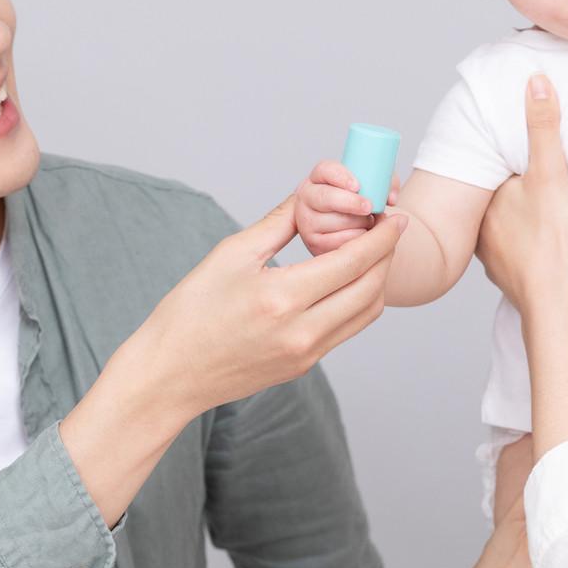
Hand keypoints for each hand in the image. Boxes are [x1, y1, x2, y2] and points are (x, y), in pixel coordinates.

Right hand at [131, 194, 405, 419]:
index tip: (396, 216)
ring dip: (376, 281)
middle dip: (386, 256)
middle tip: (388, 228)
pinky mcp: (302, 366)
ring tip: (373, 252)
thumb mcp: (231, 255)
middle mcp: (302, 332)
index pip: (352, 262)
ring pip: (364, 313)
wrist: (170, 374)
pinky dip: (357, 302)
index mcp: (282, 298)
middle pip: (370, 289)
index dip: (381, 237)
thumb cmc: (190, 312)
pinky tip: (348, 280)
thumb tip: (310, 193)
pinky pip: (345, 330)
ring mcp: (306, 354)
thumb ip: (279, 222)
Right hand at [295, 159, 400, 255]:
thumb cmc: (358, 203)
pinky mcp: (313, 242)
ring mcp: (307, 221)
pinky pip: (336, 242)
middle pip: (325, 197)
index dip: (341, 176)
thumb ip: (384, 184)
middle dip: (350, 202)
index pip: (325, 170)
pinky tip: (362, 234)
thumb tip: (391, 197)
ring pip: (333, 222)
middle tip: (369, 207)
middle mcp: (308, 198)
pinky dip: (355, 239)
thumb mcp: (369, 187)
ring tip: (368, 221)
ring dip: (357, 223)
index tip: (357, 185)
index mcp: (319, 178)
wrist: (348, 228)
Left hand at [474, 75, 567, 315]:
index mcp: (485, 198)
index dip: (502, 157)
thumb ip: (543, 128)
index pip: (489, 168)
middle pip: (494, 196)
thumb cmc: (552, 239)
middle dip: (507, 188)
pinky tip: (533, 243)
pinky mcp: (506, 275)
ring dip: (511, 218)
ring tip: (531, 209)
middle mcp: (478, 226)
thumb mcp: (551, 174)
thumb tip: (535, 81)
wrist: (554, 300)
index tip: (512, 147)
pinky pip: (509, 252)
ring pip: (498, 225)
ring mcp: (490, 254)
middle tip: (526, 179)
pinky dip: (519, 245)